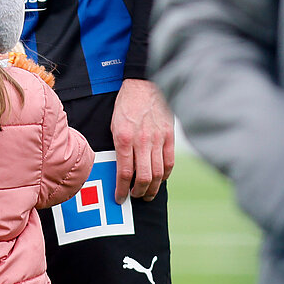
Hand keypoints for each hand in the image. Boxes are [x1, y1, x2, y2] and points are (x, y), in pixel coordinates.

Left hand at [110, 78, 175, 201]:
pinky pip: (169, 162)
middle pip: (144, 177)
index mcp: (124, 139)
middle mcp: (142, 141)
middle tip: (134, 196)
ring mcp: (158, 139)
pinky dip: (165, 175)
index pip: (125, 173)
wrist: (144, 85)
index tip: (119, 198)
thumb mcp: (114, 126)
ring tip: (147, 194)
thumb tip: (121, 169)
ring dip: (153, 188)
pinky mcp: (170, 136)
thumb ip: (119, 148)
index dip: (122, 190)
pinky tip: (161, 179)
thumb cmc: (126, 105)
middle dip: (138, 192)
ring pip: (158, 173)